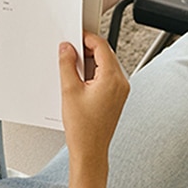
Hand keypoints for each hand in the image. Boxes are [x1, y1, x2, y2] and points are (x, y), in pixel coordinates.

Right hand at [58, 32, 128, 167]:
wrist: (90, 150)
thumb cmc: (83, 128)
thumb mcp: (69, 90)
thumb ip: (67, 64)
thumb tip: (67, 49)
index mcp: (112, 78)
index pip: (102, 46)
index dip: (86, 38)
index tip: (74, 38)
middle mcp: (121, 83)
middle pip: (105, 54)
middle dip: (87, 51)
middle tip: (70, 53)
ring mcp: (121, 91)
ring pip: (106, 65)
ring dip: (89, 63)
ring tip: (73, 71)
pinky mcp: (117, 97)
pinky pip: (107, 77)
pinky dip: (94, 74)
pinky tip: (80, 82)